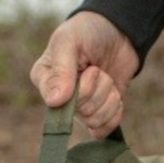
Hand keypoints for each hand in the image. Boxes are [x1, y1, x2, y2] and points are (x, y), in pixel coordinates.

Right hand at [29, 11, 140, 132]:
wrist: (118, 31)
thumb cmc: (88, 31)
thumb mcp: (70, 41)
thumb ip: (61, 69)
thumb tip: (55, 102)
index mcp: (45, 78)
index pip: (56, 103)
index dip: (79, 88)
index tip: (86, 68)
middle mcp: (59, 97)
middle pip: (81, 111)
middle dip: (97, 87)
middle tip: (96, 68)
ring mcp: (79, 107)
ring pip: (94, 120)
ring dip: (108, 96)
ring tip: (105, 76)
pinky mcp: (97, 113)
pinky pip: (102, 131)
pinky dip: (114, 114)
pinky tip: (114, 94)